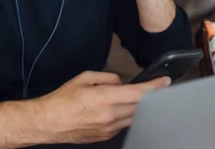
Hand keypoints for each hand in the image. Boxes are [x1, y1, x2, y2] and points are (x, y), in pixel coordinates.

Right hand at [32, 71, 170, 143]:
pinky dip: (126, 115)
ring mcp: (108, 128)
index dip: (155, 87)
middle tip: (156, 87)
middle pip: (140, 106)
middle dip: (150, 96)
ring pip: (134, 116)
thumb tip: (121, 83)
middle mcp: (109, 115)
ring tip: (134, 97)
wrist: (49, 122)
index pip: (138, 93)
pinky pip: (124, 124)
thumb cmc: (63, 99)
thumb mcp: (85, 78)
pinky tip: (119, 108)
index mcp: (104, 98)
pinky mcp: (106, 136)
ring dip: (138, 106)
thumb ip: (108, 78)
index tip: (165, 81)